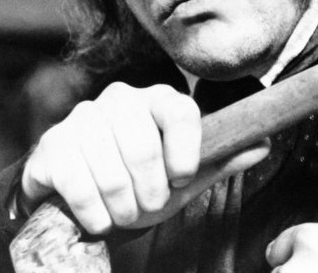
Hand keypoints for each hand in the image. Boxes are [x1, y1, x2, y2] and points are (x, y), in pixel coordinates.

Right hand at [19, 82, 269, 233]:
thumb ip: (221, 158)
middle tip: (151, 207)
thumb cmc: (141, 179)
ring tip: (126, 213)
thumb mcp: (186, 174)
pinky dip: (95, 213)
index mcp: (158, 99)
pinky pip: (78, 185)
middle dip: (152, 192)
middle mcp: (120, 99)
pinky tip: (100, 218)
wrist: (83, 191)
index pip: (181, 112)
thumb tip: (264, 142)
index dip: (185, 152)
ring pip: (111, 171)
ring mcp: (83, 118)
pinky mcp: (53, 145)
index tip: (182, 179)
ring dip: (123, 207)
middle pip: (143, 147)